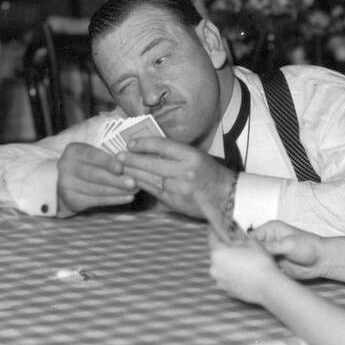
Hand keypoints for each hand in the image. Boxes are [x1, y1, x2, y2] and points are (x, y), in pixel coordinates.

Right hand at [56, 142, 138, 215]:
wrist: (65, 182)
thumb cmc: (87, 164)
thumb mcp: (92, 155)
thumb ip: (107, 156)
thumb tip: (129, 161)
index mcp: (73, 151)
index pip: (91, 156)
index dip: (107, 162)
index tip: (122, 168)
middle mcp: (66, 167)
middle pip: (94, 174)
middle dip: (115, 179)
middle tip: (133, 182)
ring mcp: (67, 185)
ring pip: (96, 189)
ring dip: (117, 191)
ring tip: (134, 190)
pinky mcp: (72, 200)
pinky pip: (96, 201)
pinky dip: (114, 200)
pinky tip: (127, 197)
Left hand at [118, 137, 233, 219]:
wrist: (226, 197)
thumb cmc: (209, 173)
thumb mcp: (196, 156)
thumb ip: (174, 152)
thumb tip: (147, 147)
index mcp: (191, 156)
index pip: (162, 145)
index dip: (143, 143)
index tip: (130, 143)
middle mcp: (185, 171)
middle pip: (151, 163)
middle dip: (132, 159)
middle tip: (119, 156)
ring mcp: (179, 188)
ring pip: (149, 178)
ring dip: (133, 173)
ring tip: (121, 168)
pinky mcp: (175, 202)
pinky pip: (153, 191)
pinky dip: (142, 185)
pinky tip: (132, 181)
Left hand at [208, 233, 281, 304]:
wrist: (269, 287)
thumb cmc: (260, 263)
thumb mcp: (251, 243)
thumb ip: (238, 239)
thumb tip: (233, 240)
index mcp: (218, 253)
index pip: (212, 238)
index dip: (215, 232)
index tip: (216, 228)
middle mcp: (214, 267)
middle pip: (217, 254)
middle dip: (225, 250)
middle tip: (237, 248)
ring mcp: (219, 280)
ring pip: (221, 267)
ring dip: (228, 264)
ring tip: (243, 263)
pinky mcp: (226, 290)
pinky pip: (226, 278)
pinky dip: (231, 275)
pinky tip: (243, 274)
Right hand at [250, 220, 328, 280]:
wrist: (323, 261)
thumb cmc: (309, 246)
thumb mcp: (288, 244)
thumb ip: (270, 247)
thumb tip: (253, 250)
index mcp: (269, 230)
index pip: (251, 237)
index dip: (245, 246)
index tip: (242, 256)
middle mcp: (268, 241)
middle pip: (251, 249)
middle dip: (248, 257)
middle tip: (245, 266)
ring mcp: (270, 253)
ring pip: (256, 259)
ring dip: (254, 265)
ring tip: (250, 272)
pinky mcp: (274, 264)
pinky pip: (263, 268)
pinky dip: (261, 271)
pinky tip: (257, 276)